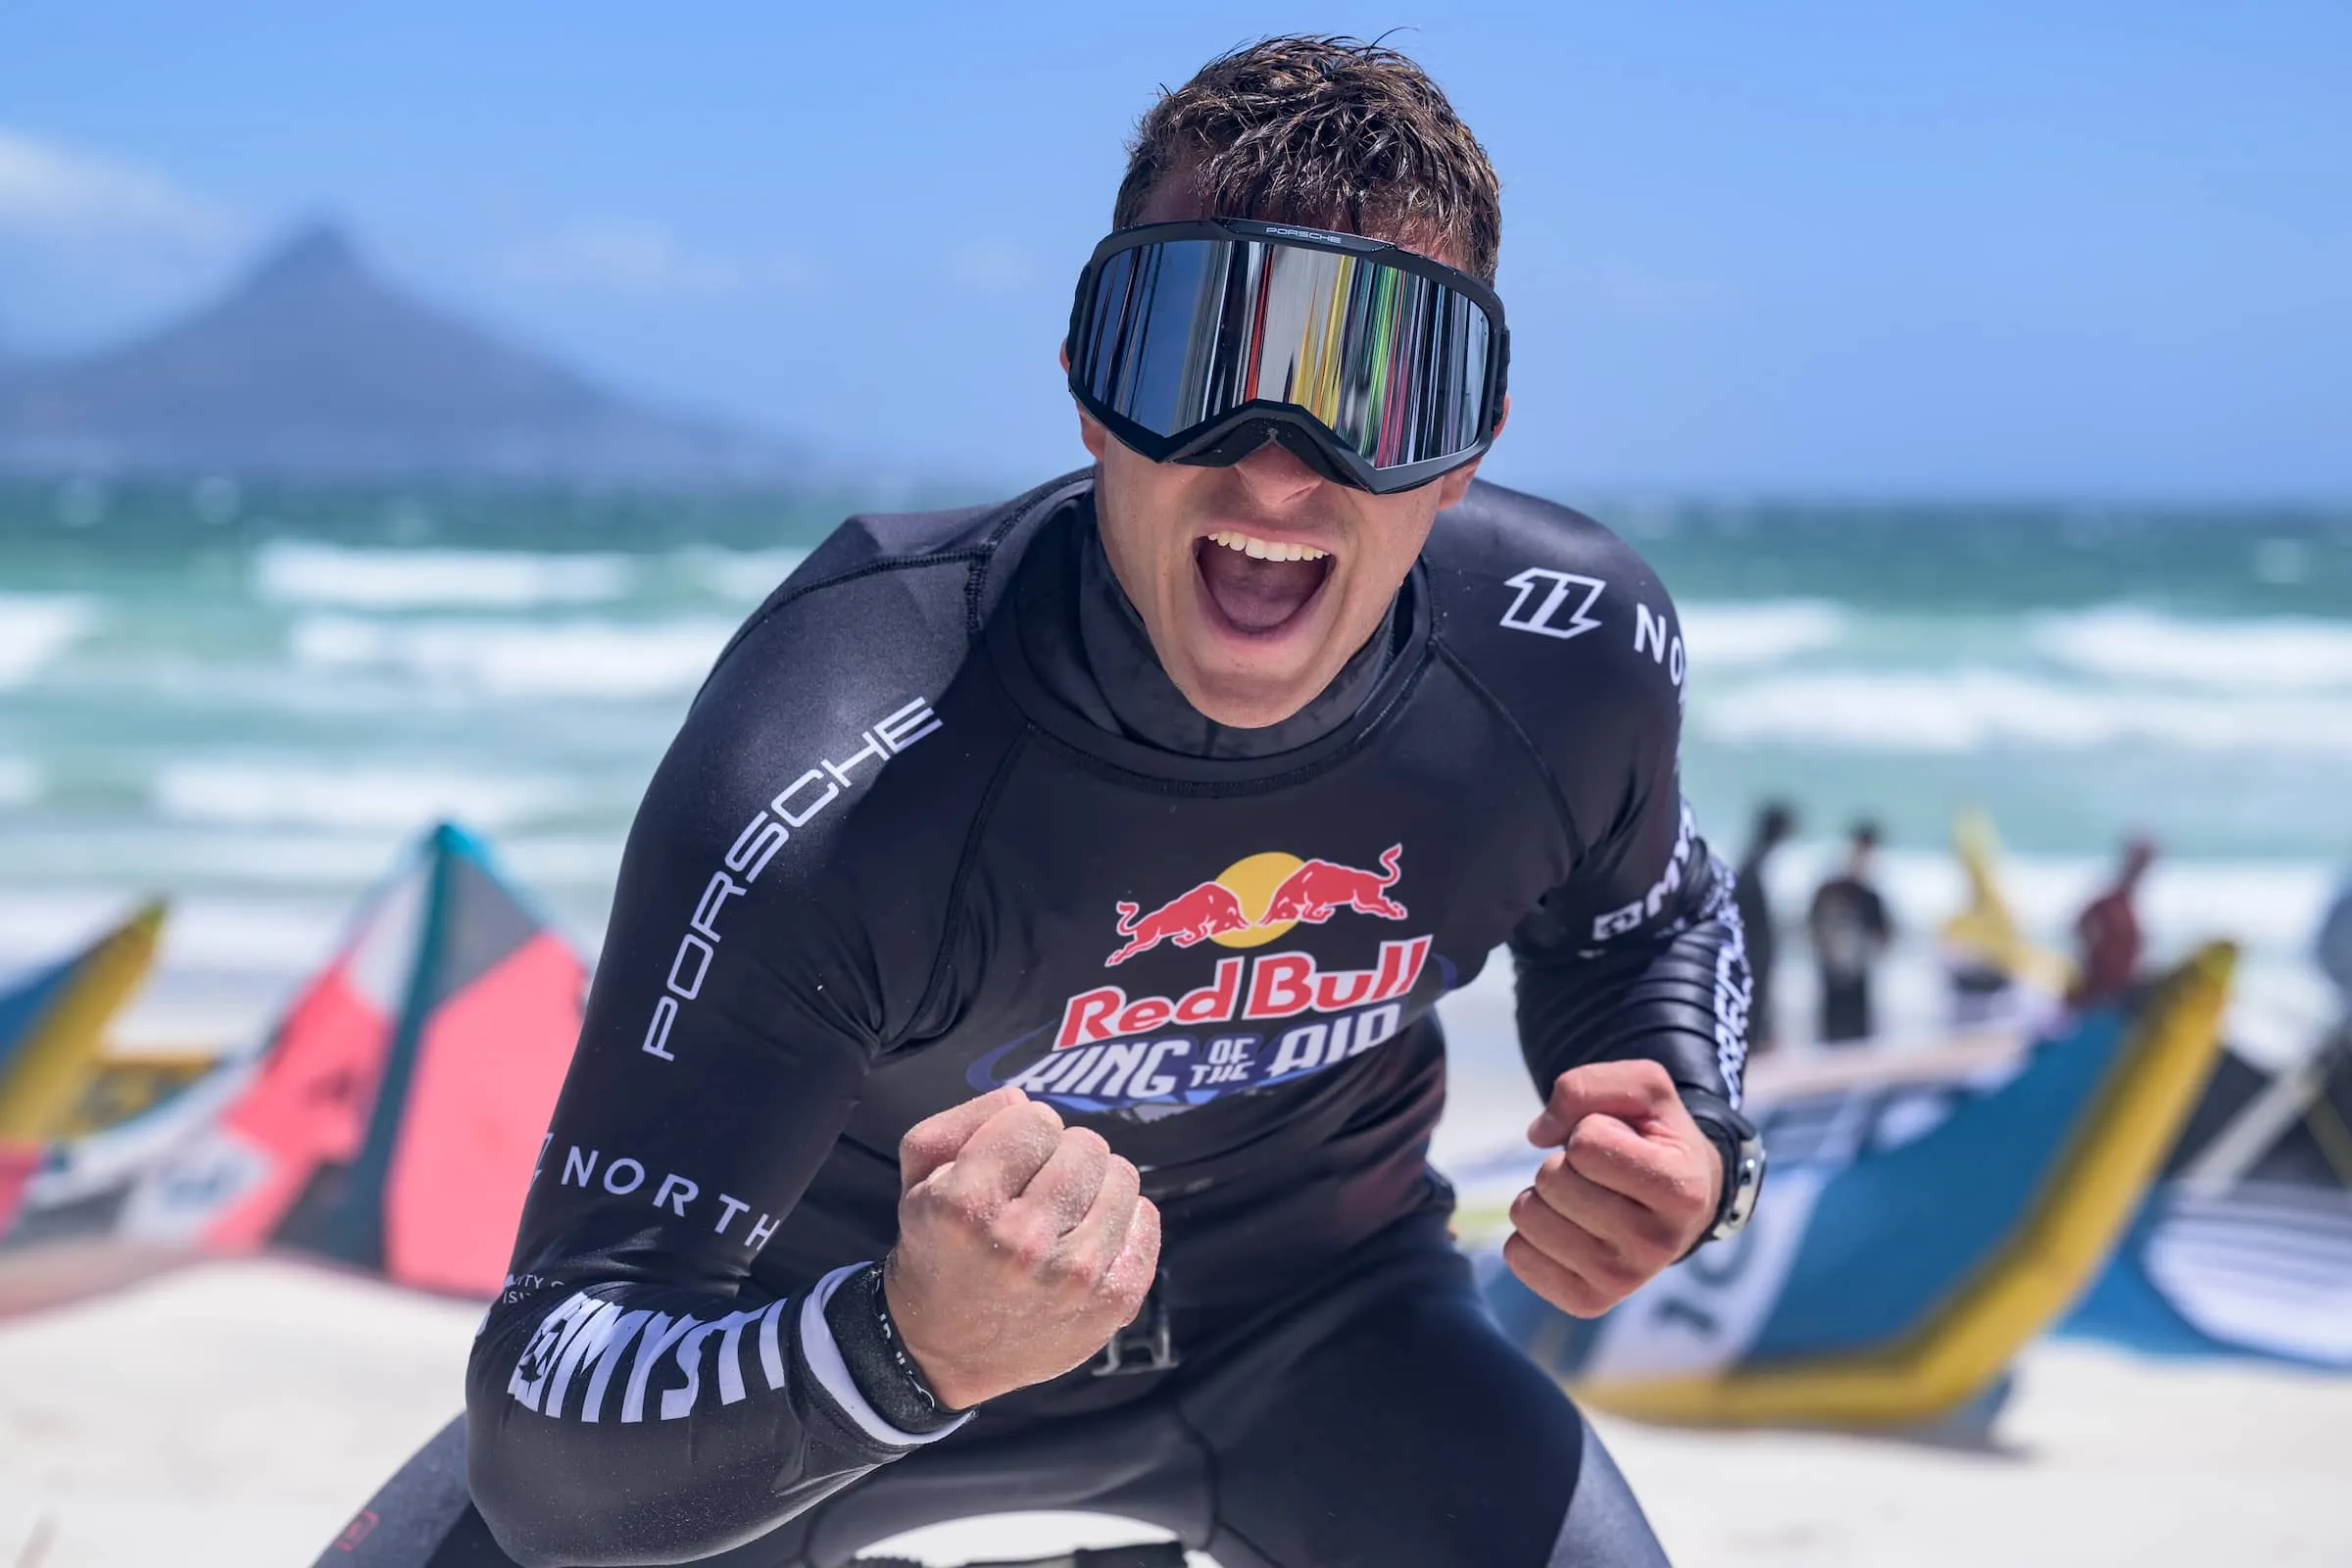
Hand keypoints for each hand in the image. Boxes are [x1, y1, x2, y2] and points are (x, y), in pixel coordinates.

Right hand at [883, 1085, 1160, 1408]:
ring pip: (1122, 1177)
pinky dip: (1123, 1222)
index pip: (1035, 1118)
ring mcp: (1074, 1277)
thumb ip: (964, 1120)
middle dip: (1060, 1157)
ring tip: (1062, 1215)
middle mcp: (1023, 1243)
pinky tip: (1087, 1241)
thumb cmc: (936, 1248)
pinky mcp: (1112, 1303)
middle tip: (1035, 1190)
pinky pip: (1147, 1221)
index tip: (1006, 1163)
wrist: (941, 1352)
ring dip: (1094, 1186)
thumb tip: (1026, 1101)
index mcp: (966, 1206)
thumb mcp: (918, 1178)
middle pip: (1085, 1145)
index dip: (1019, 1133)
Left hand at [1504, 1060, 1720, 1316]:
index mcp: (1680, 1189)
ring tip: (1582, 1199)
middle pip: (1552, 1180)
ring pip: (1528, 1216)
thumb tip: (1536, 1135)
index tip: (1620, 1143)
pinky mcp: (1588, 1303)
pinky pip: (1517, 1255)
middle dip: (1563, 1162)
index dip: (1590, 1129)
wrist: (1681, 1201)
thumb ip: (1588, 1085)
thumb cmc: (1656, 1138)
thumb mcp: (1643, 1088)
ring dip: (1543, 1196)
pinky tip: (1568, 1229)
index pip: (1587, 1144)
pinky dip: (1530, 1233)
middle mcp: (1656, 1244)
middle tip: (1597, 1174)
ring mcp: (1622, 1281)